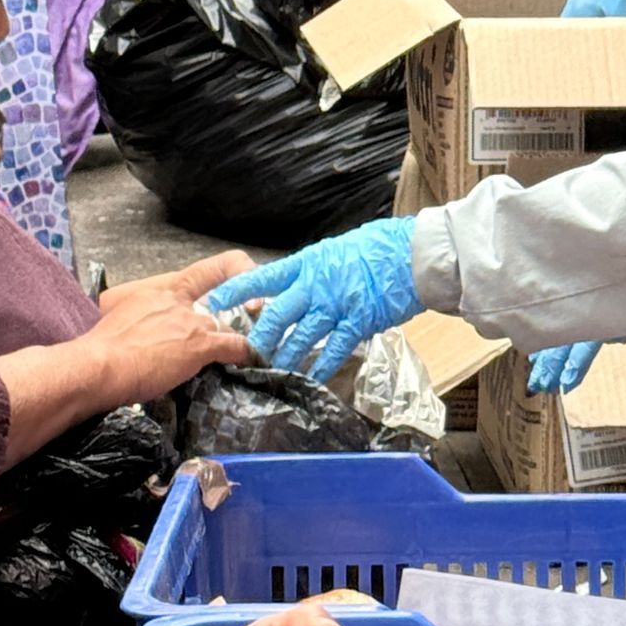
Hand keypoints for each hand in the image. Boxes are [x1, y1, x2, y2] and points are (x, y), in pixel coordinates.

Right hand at [90, 253, 255, 406]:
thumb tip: (137, 323)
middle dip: (233, 313)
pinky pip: (234, 346)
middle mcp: (178, 299)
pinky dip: (245, 353)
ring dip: (232, 337)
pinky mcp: (199, 344)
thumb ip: (134, 310)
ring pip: (225, 326)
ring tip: (237, 351)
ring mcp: (191, 321)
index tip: (245, 282)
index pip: (203, 271)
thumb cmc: (101, 344)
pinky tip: (250, 359)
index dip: (233, 271)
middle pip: (219, 301)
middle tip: (245, 322)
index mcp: (158, 289)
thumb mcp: (115, 311)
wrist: (99, 364)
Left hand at [209, 220, 419, 380]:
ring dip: (285, 357)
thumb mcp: (335, 252)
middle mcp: (316, 286)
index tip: (212, 304)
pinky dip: (322, 366)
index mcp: (307, 264)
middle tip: (242, 355)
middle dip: (257, 338)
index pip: (262, 278)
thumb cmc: (377, 248)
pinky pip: (334, 349)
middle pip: (276, 316)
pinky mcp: (358, 323)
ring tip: (272, 372)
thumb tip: (292, 286)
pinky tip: (311, 378)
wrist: (413, 254)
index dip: (236, 292)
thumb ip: (311, 271)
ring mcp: (337, 306)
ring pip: (301, 337)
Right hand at [528, 308, 625, 399]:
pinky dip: (567, 349)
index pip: (589, 326)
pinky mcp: (617, 319)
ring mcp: (613, 310)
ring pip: (574, 329)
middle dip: (553, 355)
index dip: (573, 353)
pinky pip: (585, 332)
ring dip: (555, 355)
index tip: (564, 380)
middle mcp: (614, 301)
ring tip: (539, 381)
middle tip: (539, 385)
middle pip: (573, 326)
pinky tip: (554, 366)